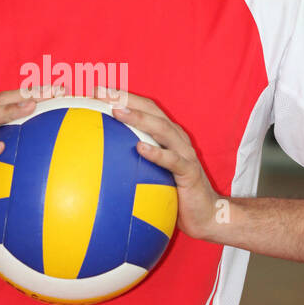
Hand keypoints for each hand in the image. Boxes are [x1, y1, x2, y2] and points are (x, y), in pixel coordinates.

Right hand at [0, 86, 60, 228]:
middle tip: (52, 92)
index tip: (63, 91)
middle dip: (28, 94)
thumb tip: (59, 164)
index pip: (14, 102)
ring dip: (9, 111)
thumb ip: (22, 160)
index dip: (36, 94)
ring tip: (30, 107)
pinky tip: (0, 148)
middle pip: (2, 102)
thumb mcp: (2, 169)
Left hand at [97, 87, 225, 242]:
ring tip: (117, 111)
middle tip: (100, 92)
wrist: (207, 214)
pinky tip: (140, 148)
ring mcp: (184, 153)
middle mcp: (176, 138)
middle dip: (125, 98)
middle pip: (151, 110)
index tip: (96, 91)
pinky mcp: (189, 172)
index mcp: (167, 134)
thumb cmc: (175, 193)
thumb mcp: (151, 173)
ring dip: (138, 118)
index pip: (143, 108)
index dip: (122, 96)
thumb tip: (99, 161)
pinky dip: (157, 153)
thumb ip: (133, 162)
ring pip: (161, 129)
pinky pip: (173, 160)